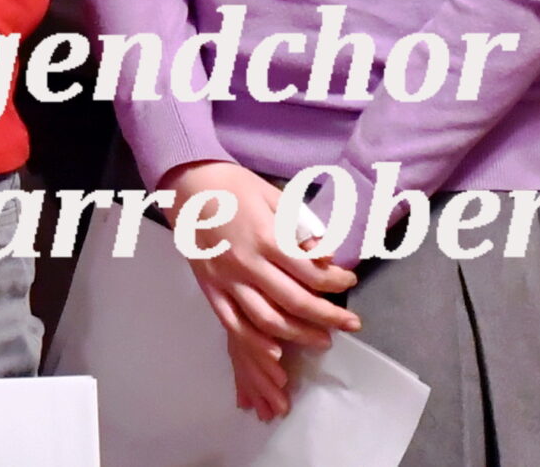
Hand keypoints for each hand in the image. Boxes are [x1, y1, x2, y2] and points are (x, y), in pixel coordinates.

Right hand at [159, 161, 359, 420]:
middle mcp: (247, 264)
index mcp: (266, 237)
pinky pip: (234, 325)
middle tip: (351, 325)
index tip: (351, 282)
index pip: (310, 272)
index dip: (336, 282)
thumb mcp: (274, 196)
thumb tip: (326, 256)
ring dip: (299, 336)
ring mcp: (227, 281)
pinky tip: (276, 353)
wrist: (188, 187)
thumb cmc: (235, 187)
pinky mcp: (211, 291)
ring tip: (323, 341)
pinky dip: (256, 344)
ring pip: (267, 321)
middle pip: (294, 302)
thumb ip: (301, 227)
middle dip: (328, 317)